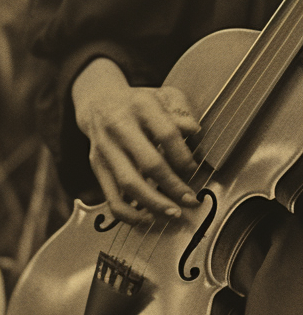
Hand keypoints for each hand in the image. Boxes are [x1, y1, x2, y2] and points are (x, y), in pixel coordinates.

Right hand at [72, 58, 200, 225]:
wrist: (99, 103)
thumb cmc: (139, 103)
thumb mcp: (164, 95)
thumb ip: (181, 110)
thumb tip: (193, 131)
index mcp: (141, 105)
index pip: (167, 133)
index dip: (183, 155)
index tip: (193, 168)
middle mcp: (120, 126)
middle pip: (149, 162)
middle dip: (173, 185)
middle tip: (190, 199)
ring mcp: (106, 149)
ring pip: (129, 183)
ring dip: (154, 203)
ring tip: (173, 213)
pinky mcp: (97, 167)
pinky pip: (111, 197)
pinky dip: (128, 213)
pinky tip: (146, 219)